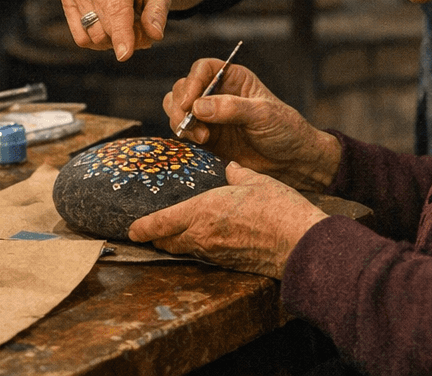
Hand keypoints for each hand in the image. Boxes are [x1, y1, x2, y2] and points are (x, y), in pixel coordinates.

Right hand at [61, 0, 171, 60]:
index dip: (122, 34)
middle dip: (128, 39)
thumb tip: (154, 35)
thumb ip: (158, 13)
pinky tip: (111, 27)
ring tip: (128, 26)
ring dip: (114, 41)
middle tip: (143, 30)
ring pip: (94, 37)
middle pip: (107, 29)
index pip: (117, 8)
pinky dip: (98, 40)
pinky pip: (81, 38)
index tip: (124, 56)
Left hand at [127, 163, 327, 277]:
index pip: (163, 222)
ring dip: (177, 243)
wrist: (299, 243)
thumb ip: (237, 174)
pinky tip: (204, 241)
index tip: (132, 229)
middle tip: (148, 232)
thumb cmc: (278, 209)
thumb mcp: (255, 181)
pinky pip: (204, 256)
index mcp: (203, 211)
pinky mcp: (229, 264)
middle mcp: (203, 235)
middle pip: (168, 241)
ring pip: (186, 249)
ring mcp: (215, 253)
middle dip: (156, 236)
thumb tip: (230, 168)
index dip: (144, 227)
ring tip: (172, 235)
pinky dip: (197, 248)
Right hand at [166, 61, 339, 190]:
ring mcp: (209, 116)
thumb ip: (232, 108)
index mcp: (233, 79)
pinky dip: (184, 136)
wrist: (292, 162)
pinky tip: (200, 144)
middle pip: (184, 88)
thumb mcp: (263, 115)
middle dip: (181, 105)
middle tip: (189, 123)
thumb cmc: (285, 130)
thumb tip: (198, 106)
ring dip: (180, 121)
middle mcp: (217, 93)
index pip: (202, 70)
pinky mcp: (206, 138)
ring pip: (177, 109)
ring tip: (200, 137)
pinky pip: (183, 132)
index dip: (192, 82)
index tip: (190, 102)